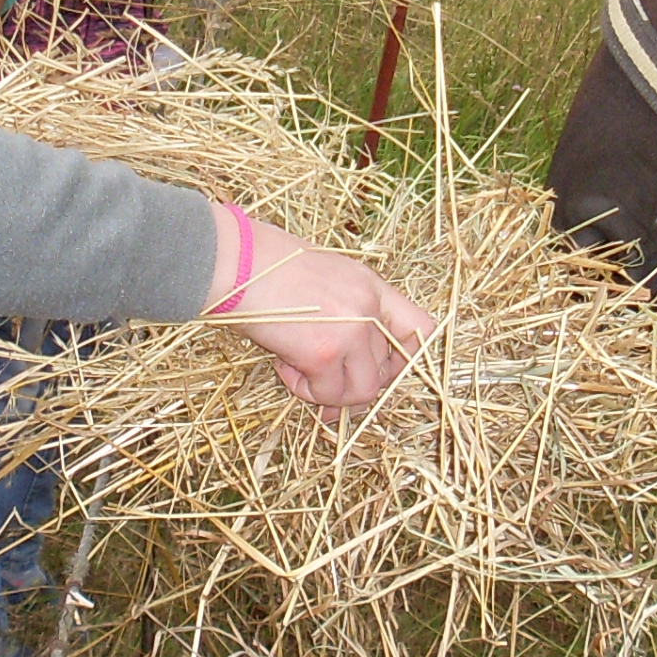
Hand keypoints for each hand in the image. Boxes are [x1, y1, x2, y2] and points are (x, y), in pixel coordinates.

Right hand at [207, 203, 431, 412]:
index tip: (381, 369)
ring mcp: (351, 331)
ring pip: (362, 390)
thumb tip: (340, 363)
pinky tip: (283, 366)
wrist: (235, 262)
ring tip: (300, 372)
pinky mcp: (324, 353)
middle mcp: (369, 308)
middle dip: (354, 383)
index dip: (406, 359)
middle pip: (386, 369)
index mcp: (371, 286)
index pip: (420, 329)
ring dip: (331, 392)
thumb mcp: (321, 277)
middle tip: (323, 380)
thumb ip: (342, 312)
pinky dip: (305, 390)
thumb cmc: (265, 265)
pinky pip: (327, 393)